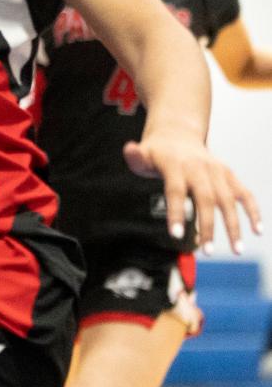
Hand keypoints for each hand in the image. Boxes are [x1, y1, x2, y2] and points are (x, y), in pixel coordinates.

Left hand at [124, 131, 261, 253]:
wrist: (178, 134)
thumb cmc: (157, 152)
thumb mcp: (142, 154)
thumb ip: (136, 157)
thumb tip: (130, 150)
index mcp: (176, 165)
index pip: (176, 191)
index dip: (176, 212)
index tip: (175, 236)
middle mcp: (200, 167)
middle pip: (206, 198)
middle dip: (208, 226)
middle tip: (207, 252)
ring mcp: (217, 171)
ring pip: (228, 199)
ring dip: (234, 225)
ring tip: (236, 251)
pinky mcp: (228, 175)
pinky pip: (244, 193)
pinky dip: (253, 210)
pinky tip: (257, 231)